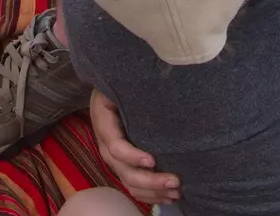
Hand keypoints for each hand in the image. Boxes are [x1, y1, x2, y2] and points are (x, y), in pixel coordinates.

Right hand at [89, 90, 180, 206]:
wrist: (104, 95)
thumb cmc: (115, 88)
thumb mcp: (115, 84)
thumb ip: (124, 89)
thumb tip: (135, 89)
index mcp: (105, 127)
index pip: (117, 147)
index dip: (133, 156)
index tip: (152, 160)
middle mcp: (107, 149)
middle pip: (126, 172)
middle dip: (151, 180)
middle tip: (174, 181)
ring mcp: (115, 161)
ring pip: (131, 184)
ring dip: (153, 192)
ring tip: (175, 192)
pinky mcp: (123, 167)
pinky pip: (134, 187)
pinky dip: (151, 195)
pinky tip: (168, 196)